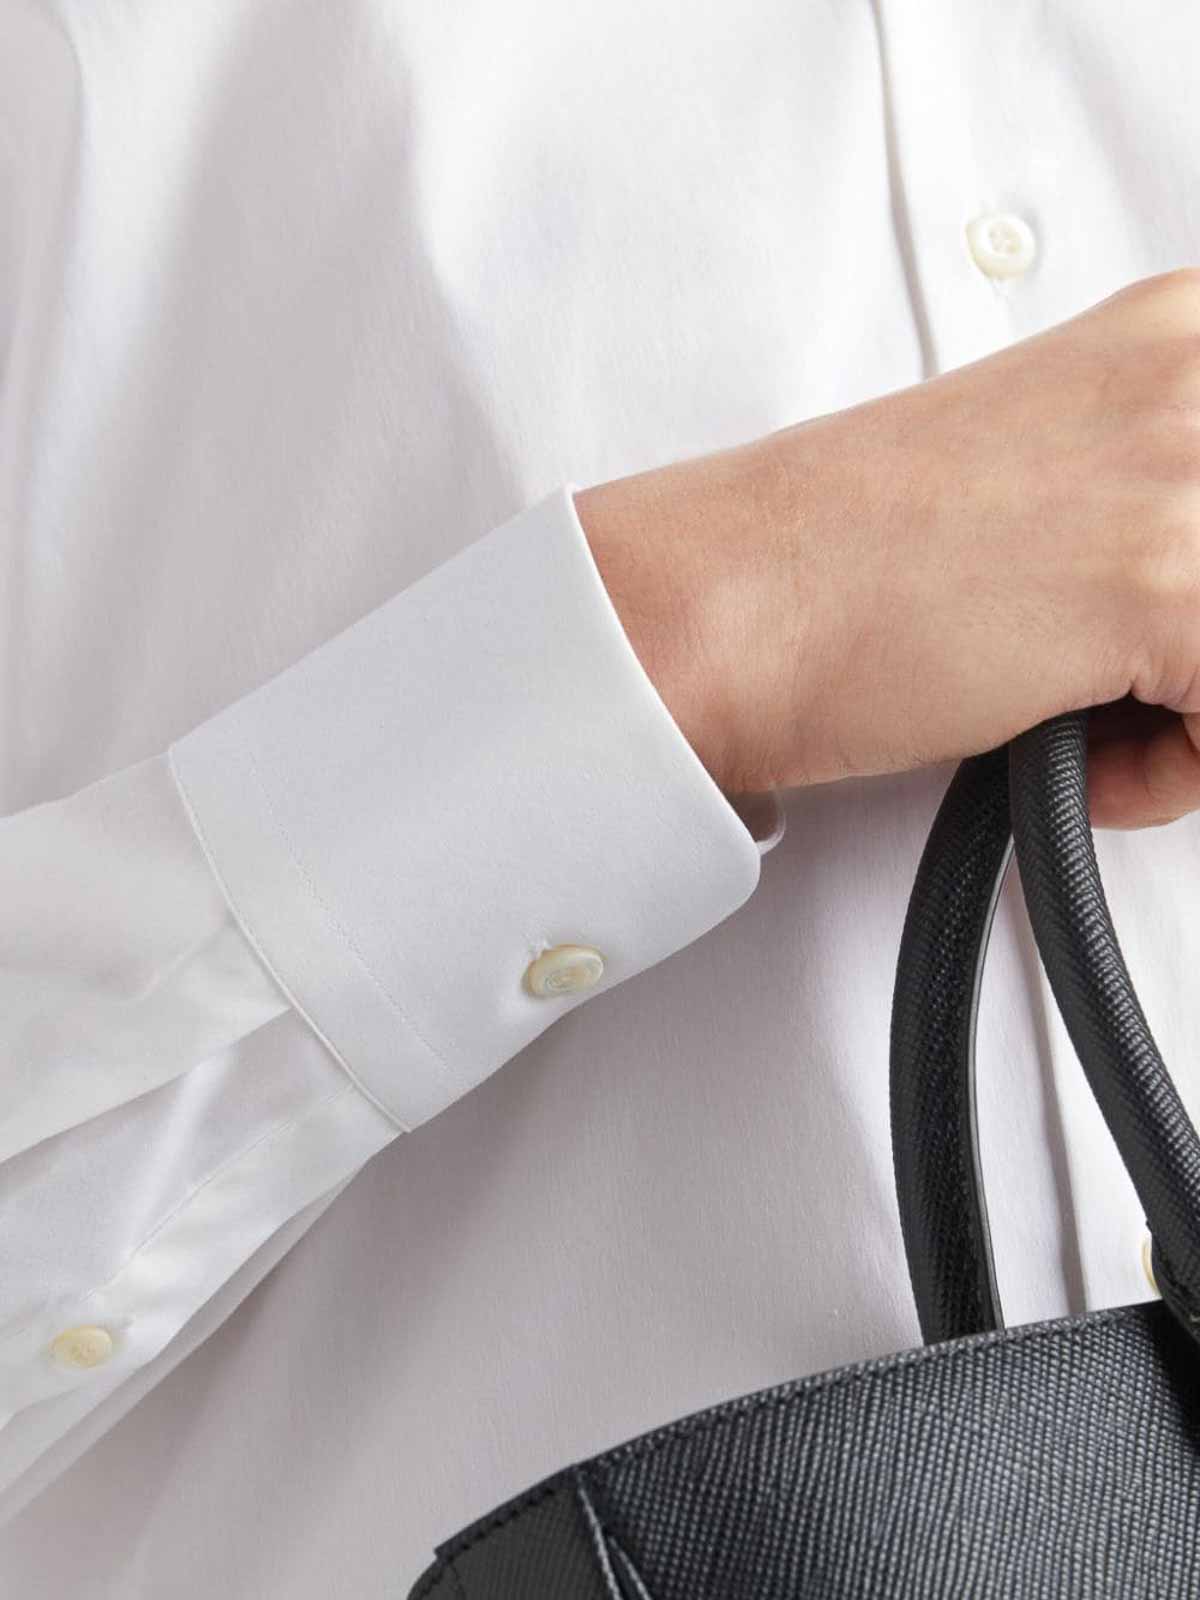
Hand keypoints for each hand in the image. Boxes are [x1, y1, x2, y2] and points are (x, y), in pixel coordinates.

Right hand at [575, 267, 1199, 829]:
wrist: (742, 597)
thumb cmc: (857, 552)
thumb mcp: (1063, 467)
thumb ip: (1168, 489)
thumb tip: (1195, 594)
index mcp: (1185, 327)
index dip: (1196, 597)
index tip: (1162, 623)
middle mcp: (1199, 375)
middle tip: (1132, 674)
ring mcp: (1186, 470)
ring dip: (1196, 712)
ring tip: (1094, 704)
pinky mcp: (1163, 582)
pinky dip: (1166, 773)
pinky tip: (1066, 734)